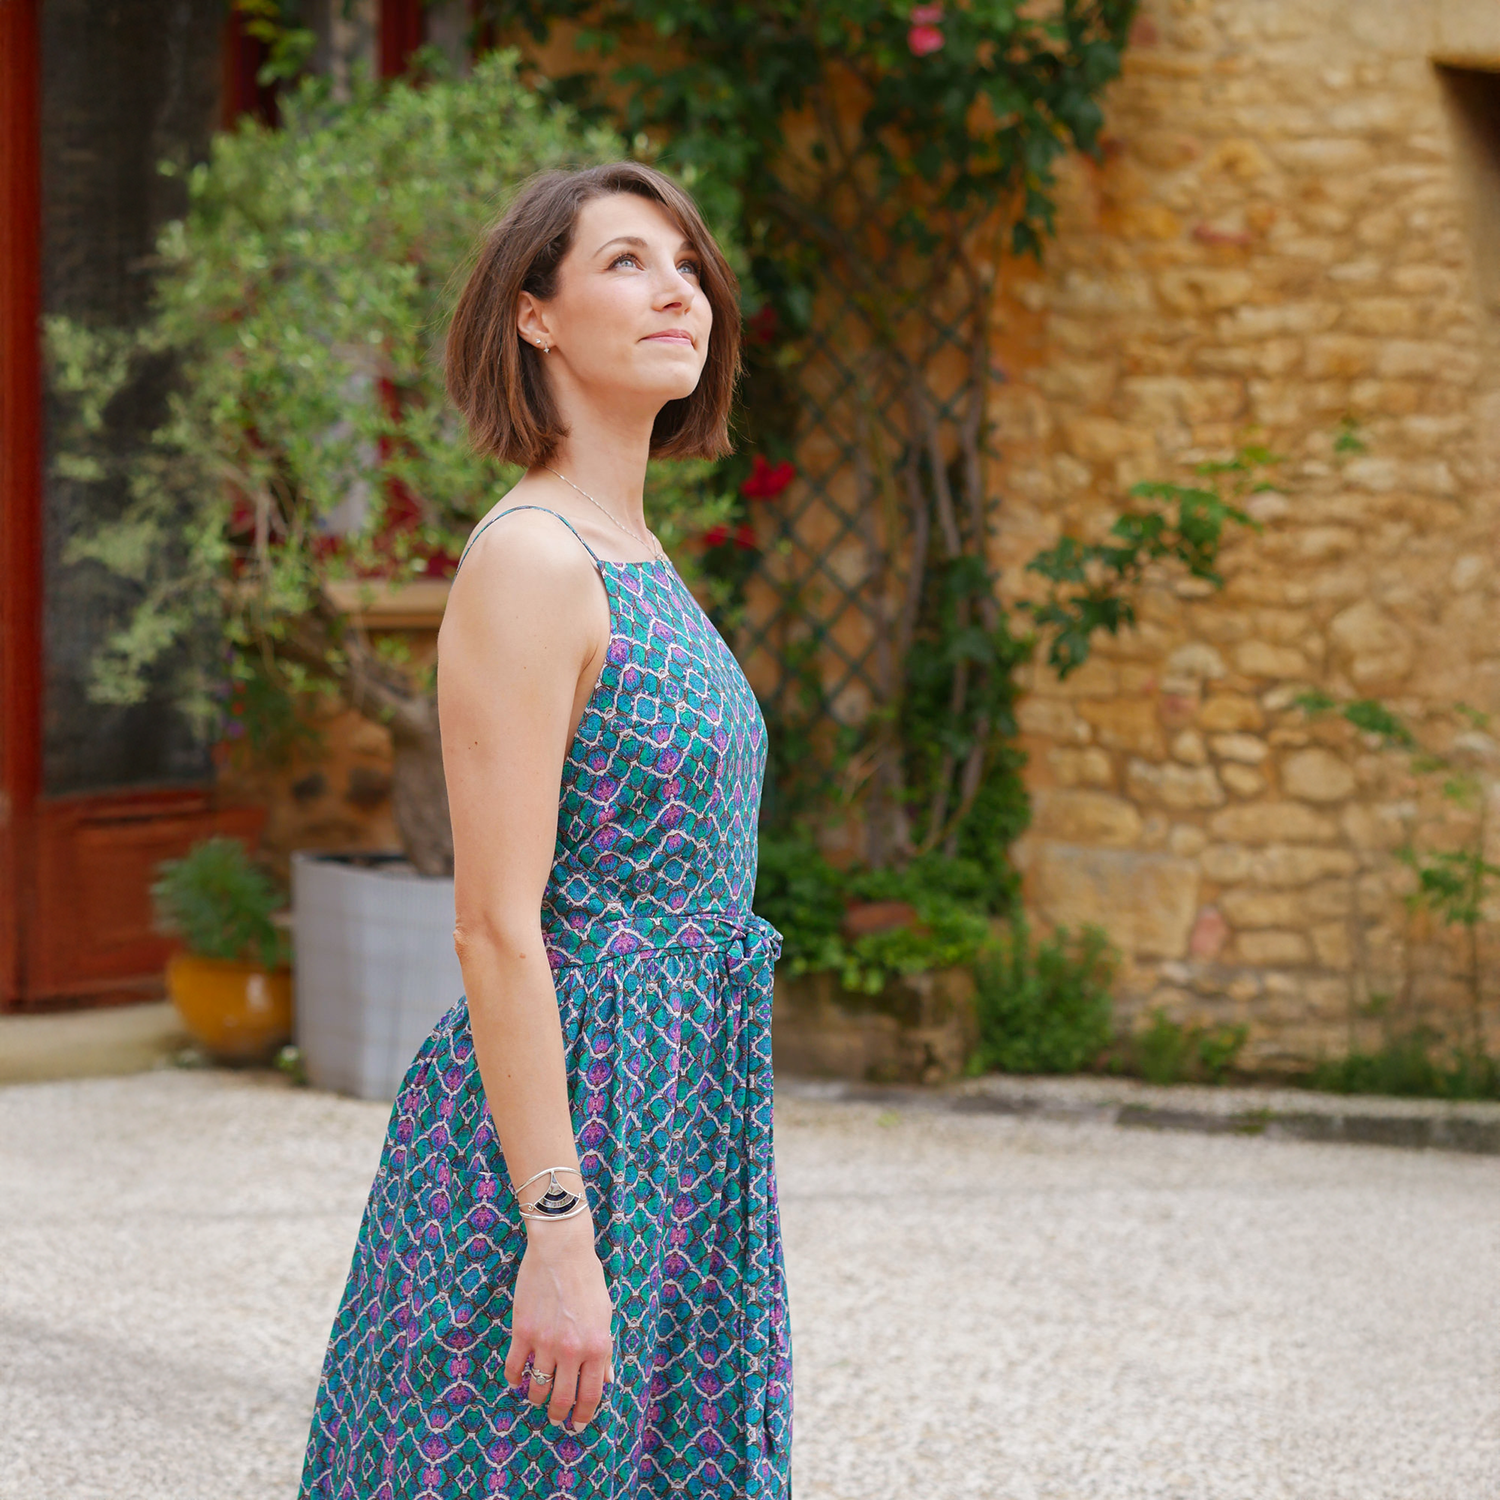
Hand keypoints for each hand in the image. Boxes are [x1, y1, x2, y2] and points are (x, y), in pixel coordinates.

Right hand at [504, 1214, 614, 1430]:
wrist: (562, 1250)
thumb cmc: (587, 1279)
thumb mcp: (605, 1315)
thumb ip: (605, 1351)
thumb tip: (607, 1381)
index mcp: (597, 1346)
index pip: (590, 1395)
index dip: (584, 1415)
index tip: (578, 1425)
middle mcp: (571, 1349)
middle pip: (562, 1398)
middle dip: (558, 1415)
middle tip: (555, 1419)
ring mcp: (545, 1341)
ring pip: (536, 1387)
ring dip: (536, 1398)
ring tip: (536, 1398)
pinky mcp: (522, 1331)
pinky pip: (514, 1367)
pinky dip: (514, 1379)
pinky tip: (517, 1380)